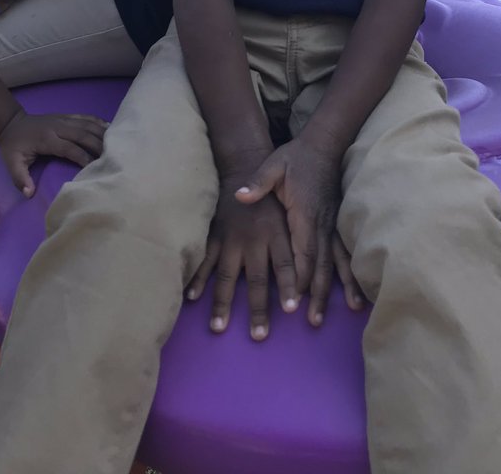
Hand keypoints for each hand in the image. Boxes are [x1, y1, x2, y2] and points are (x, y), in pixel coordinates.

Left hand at [0, 110, 107, 195]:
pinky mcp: (65, 116)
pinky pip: (85, 117)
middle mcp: (58, 127)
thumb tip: (29, 194)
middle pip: (83, 134)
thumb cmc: (13, 146)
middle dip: (99, 144)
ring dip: (102, 131)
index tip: (95, 167)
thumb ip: (20, 179)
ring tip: (117, 141)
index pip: (70, 148)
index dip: (83, 157)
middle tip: (113, 155)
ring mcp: (63, 119)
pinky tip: (109, 127)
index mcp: (47, 139)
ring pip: (87, 124)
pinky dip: (97, 121)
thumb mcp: (11, 164)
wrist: (10, 123)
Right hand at [186, 174, 297, 341]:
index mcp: (277, 231)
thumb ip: (301, 228)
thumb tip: (309, 257)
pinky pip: (206, 260)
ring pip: (229, 276)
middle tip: (259, 336)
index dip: (290, 285)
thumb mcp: (297, 206)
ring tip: (219, 327)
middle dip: (259, 308)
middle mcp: (255, 238)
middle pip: (258, 279)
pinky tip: (191, 297)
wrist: (243, 163)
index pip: (287, 263)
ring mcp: (232, 238)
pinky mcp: (215, 234)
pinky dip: (198, 278)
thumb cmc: (274, 188)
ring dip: (223, 303)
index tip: (293, 309)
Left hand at [237, 138, 362, 326]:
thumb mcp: (273, 165)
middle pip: (320, 263)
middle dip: (317, 292)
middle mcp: (321, 222)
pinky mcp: (338, 223)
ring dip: (338, 287)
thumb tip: (240, 197)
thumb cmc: (295, 158)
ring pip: (336, 261)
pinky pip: (345, 251)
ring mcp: (332, 223)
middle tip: (313, 320)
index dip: (300, 277)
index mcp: (303, 212)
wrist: (323, 145)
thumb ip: (258, 182)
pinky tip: (358, 291)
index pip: (302, 250)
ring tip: (347, 310)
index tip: (294, 301)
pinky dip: (351, 272)